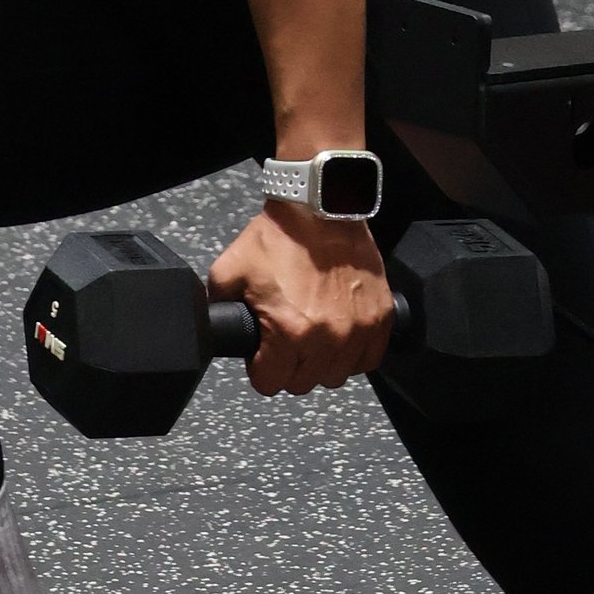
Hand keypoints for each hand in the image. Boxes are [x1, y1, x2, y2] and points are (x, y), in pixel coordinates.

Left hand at [208, 206, 393, 396]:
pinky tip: (338, 335)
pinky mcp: (379, 318)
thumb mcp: (230, 269)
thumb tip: (214, 324)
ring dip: (321, 362)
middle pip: (302, 384)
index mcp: (289, 329)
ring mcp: (358, 329)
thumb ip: (218, 305)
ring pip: (335, 376)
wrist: (322, 210)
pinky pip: (367, 359)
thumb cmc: (282, 236)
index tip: (262, 355)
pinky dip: (353, 353)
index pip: (269, 384)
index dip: (260, 368)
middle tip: (285, 341)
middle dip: (288, 366)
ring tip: (312, 336)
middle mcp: (327, 336)